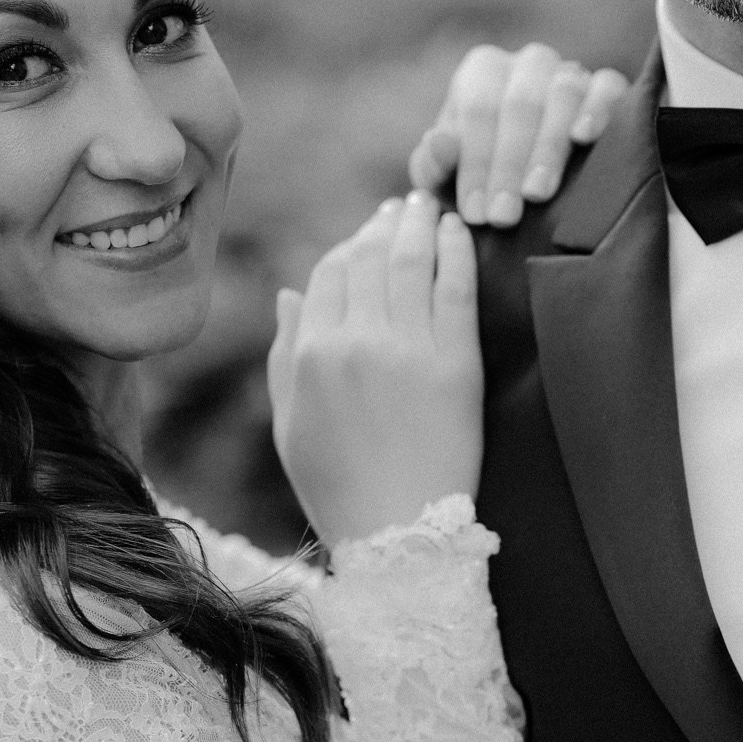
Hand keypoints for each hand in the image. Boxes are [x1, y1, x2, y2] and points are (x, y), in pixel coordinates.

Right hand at [269, 193, 482, 547]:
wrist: (398, 535)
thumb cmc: (338, 487)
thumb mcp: (290, 425)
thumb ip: (284, 354)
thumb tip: (290, 292)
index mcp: (310, 354)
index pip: (328, 274)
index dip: (349, 245)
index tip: (369, 231)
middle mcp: (354, 342)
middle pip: (369, 259)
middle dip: (385, 223)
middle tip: (403, 206)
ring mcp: (406, 350)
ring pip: (410, 262)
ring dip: (419, 223)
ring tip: (429, 206)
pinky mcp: (455, 364)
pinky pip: (454, 289)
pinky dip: (455, 250)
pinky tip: (458, 230)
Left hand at [408, 43, 628, 226]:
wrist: (527, 185)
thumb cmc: (481, 180)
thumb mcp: (446, 179)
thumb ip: (433, 164)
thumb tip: (440, 141)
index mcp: (483, 71)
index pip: (478, 110)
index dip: (476, 163)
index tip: (476, 213)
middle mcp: (528, 63)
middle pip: (519, 104)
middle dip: (509, 165)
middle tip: (503, 217)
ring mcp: (571, 71)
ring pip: (563, 94)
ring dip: (549, 147)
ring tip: (537, 195)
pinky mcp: (608, 86)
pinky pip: (608, 87)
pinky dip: (598, 109)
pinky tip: (584, 139)